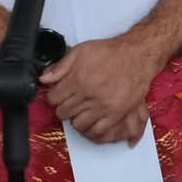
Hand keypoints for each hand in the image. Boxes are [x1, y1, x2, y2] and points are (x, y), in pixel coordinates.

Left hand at [41, 38, 161, 144]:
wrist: (137, 56)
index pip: (53, 99)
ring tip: (80, 111)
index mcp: (77, 80)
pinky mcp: (115, 114)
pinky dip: (90, 129)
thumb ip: (61, 65)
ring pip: (78, 124)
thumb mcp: (81, 51)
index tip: (59, 95)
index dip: (54, 97)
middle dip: (64, 108)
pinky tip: (91, 121)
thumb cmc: (110, 52)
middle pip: (63, 113)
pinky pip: (97, 130)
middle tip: (70, 103)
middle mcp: (88, 95)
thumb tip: (44, 79)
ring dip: (76, 119)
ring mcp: (102, 106)